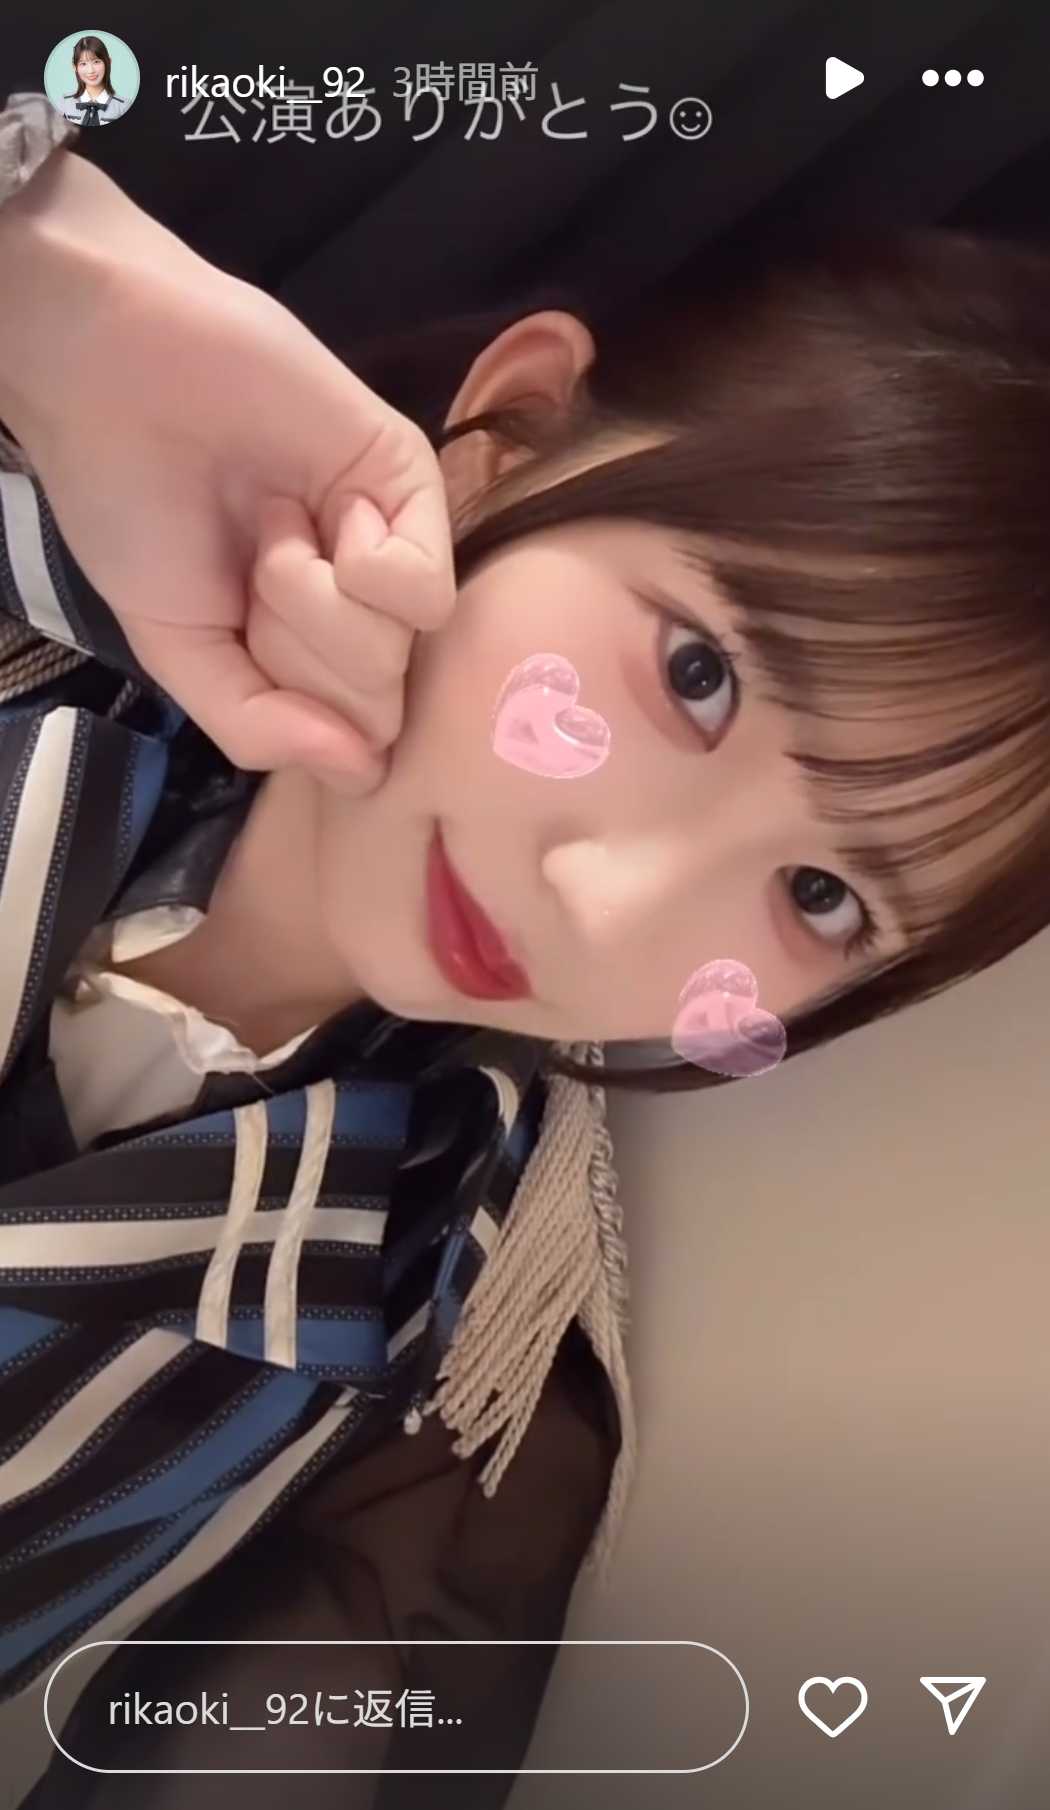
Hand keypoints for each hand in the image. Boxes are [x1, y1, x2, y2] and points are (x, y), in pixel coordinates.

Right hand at [0, 147, 455, 788]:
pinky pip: (425, 593)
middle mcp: (362, 608)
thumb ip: (261, 728)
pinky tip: (326, 509)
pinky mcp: (413, 484)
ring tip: (271, 526)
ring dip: (312, 600)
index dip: (289, 708)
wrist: (114, 376)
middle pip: (376, 706)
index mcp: (308, 651)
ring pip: (396, 654)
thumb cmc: (135, 509)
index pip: (348, 743)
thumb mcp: (180, 651)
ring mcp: (394, 544)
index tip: (233, 634)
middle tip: (249, 571)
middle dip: (296, 653)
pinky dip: (362, 563)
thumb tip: (363, 775)